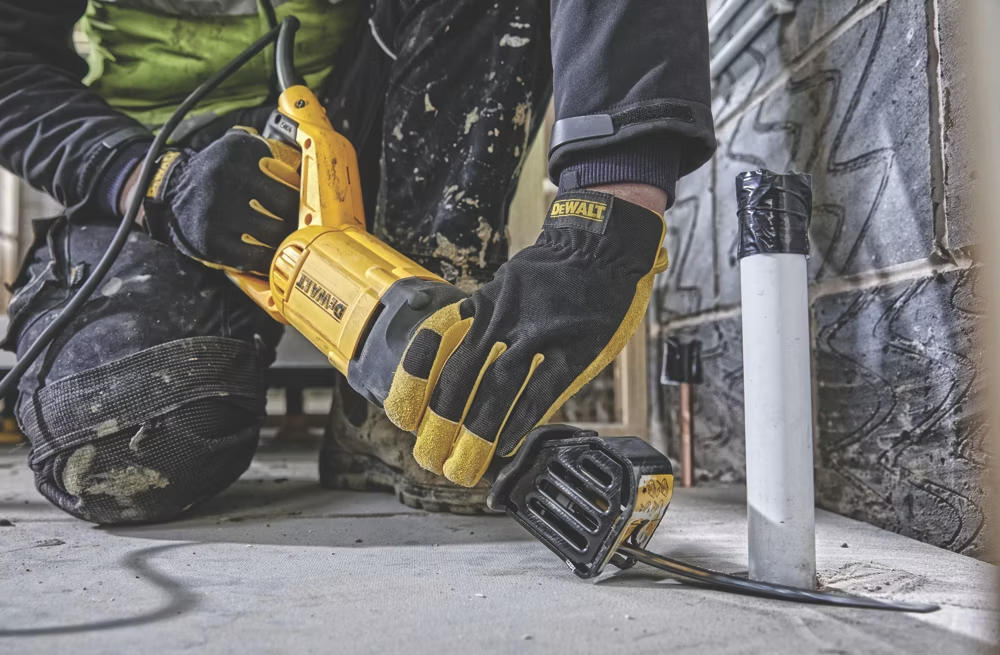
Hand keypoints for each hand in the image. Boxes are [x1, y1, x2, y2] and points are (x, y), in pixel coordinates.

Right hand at [142, 127, 299, 273]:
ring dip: (285, 241)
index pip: (291, 183)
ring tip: (286, 240)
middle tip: (299, 226)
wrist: (168, 193)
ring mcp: (217, 211)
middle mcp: (226, 178)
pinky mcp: (209, 240)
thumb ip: (268, 152)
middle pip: (286, 210)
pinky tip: (270, 257)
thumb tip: (310, 173)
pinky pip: (253, 258)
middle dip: (296, 221)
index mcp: (239, 152)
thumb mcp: (237, 149)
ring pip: (273, 235)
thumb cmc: (214, 173)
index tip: (308, 208)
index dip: (304, 201)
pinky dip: (267, 261)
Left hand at [382, 190, 668, 485]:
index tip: (403, 418)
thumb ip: (481, 318)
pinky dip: (521, 420)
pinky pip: (541, 391)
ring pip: (496, 388)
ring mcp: (538, 334)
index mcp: (482, 305)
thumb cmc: (551, 271)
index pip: (435, 349)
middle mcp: (503, 319)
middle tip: (430, 458)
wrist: (597, 245)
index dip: (415, 385)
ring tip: (463, 463)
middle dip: (441, 423)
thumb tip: (451, 354)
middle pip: (460, 378)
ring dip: (476, 431)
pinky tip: (507, 443)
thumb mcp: (505, 285)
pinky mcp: (572, 348)